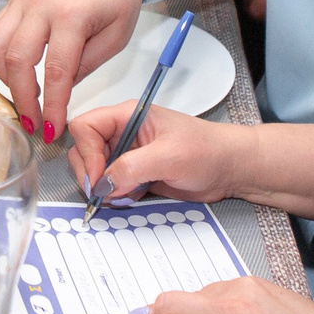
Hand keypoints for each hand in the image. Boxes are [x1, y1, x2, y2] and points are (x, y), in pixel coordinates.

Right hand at [0, 0, 153, 139]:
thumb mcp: (118, 34)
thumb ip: (87, 63)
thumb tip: (62, 89)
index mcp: (73, 15)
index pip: (55, 71)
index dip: (51, 105)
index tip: (51, 128)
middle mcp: (42, 6)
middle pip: (17, 60)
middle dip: (22, 98)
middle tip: (32, 121)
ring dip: (4, 77)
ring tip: (23, 95)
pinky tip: (13, 69)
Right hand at [64, 103, 251, 205]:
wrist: (230, 169)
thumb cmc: (209, 150)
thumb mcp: (170, 157)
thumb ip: (132, 167)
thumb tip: (103, 183)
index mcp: (128, 116)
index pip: (86, 126)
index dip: (86, 152)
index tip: (98, 176)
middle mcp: (123, 133)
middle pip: (83, 149)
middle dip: (89, 173)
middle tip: (104, 192)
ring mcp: (127, 155)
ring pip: (94, 170)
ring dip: (101, 187)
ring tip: (122, 195)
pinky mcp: (134, 174)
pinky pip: (110, 185)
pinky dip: (113, 196)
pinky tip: (130, 198)